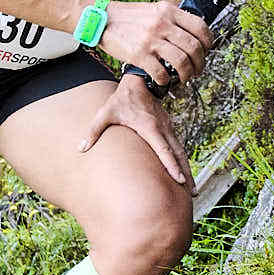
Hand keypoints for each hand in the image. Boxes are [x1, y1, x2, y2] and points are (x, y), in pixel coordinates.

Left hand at [80, 73, 194, 191]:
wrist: (140, 81)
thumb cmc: (121, 99)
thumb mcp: (105, 113)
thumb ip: (93, 131)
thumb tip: (80, 149)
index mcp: (150, 127)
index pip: (163, 149)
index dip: (172, 165)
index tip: (180, 179)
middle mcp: (163, 129)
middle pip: (178, 155)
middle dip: (186, 174)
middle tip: (193, 193)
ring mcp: (168, 128)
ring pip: (181, 152)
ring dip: (187, 169)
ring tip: (192, 189)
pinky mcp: (169, 128)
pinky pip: (178, 147)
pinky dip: (183, 161)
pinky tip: (184, 173)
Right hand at [94, 0, 213, 92]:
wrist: (102, 18)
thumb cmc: (128, 17)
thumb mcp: (154, 10)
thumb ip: (172, 19)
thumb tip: (191, 35)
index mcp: (169, 11)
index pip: (200, 27)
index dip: (208, 42)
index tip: (206, 51)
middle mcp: (163, 24)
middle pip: (194, 47)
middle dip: (200, 63)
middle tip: (198, 70)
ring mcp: (151, 39)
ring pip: (181, 62)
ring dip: (187, 74)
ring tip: (184, 78)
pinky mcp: (139, 54)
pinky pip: (161, 73)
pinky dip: (166, 80)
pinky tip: (163, 80)